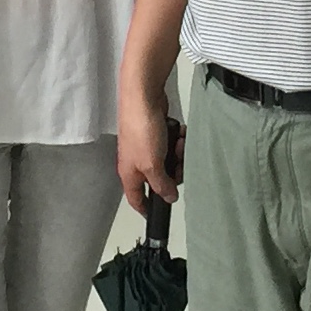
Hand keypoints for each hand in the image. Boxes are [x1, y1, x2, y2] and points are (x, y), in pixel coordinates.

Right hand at [117, 81, 176, 212]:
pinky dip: (178, 139)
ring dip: (178, 153)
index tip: (157, 215)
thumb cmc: (140, 129)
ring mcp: (146, 145)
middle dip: (173, 173)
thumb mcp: (152, 164)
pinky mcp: (155, 131)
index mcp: (130, 173)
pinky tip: (180, 133)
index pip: (136, 199)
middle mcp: (136, 161)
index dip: (146, 209)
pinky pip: (171, 143)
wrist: (143, 96)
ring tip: (180, 143)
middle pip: (158, 178)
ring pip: (167, 160)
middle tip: (181, 166)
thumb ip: (161, 184)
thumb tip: (169, 197)